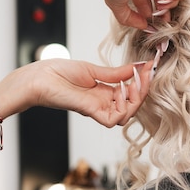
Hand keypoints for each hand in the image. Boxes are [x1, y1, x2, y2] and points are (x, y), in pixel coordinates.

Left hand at [2, 59, 152, 126]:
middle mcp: (102, 103)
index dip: (141, 83)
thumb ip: (115, 73)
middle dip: (142, 91)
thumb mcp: (92, 70)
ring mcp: (97, 109)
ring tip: (132, 84)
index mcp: (103, 92)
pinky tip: (120, 92)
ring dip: (135, 101)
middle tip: (145, 75)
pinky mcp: (90, 111)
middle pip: (131, 106)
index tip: (149, 68)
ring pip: (126, 116)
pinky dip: (122, 109)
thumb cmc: (57, 72)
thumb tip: (136, 68)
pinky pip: (113, 120)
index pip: (129, 94)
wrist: (39, 78)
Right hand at [102, 0, 188, 29]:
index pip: (146, 4)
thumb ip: (130, 19)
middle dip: (162, 13)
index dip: (149, 17)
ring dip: (170, 5)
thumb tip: (144, 26)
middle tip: (161, 22)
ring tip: (161, 8)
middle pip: (161, 0)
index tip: (150, 27)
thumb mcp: (117, 6)